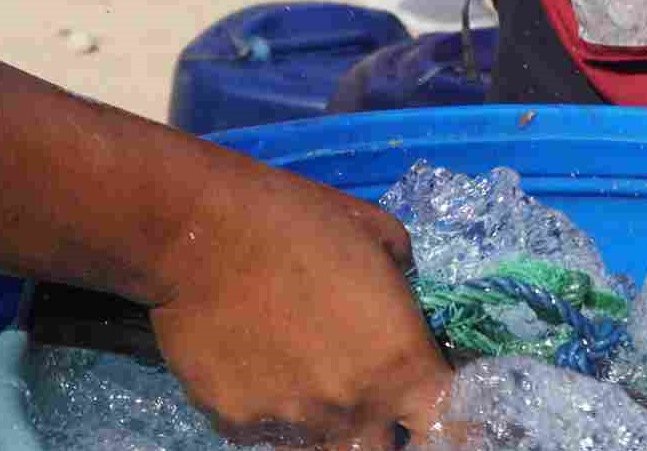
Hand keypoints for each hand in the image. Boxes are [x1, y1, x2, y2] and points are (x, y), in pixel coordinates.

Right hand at [148, 152, 452, 445]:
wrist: (197, 230)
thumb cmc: (294, 218)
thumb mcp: (376, 231)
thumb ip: (403, 280)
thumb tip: (401, 299)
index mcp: (400, 363)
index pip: (449, 428)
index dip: (449, 425)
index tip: (431, 413)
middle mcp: (353, 408)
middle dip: (379, 431)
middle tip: (359, 387)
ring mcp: (293, 425)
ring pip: (321, 447)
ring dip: (322, 421)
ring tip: (299, 369)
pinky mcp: (236, 426)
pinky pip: (264, 432)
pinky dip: (265, 408)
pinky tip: (251, 362)